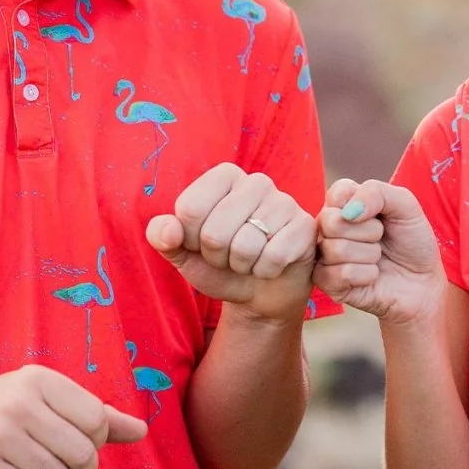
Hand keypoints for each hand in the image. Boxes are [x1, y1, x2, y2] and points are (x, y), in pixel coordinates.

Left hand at [146, 164, 315, 322]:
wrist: (260, 292)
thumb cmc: (220, 266)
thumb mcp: (183, 254)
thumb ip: (163, 237)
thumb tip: (168, 229)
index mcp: (223, 176)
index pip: (189, 209)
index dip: (190, 240)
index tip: (203, 244)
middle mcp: (256, 181)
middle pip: (215, 231)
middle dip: (217, 257)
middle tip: (229, 257)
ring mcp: (284, 202)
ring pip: (245, 246)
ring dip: (242, 266)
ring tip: (250, 260)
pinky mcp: (304, 226)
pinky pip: (273, 257)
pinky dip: (266, 271)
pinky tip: (271, 265)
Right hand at [314, 179, 446, 326]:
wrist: (423, 282)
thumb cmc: (412, 241)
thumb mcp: (405, 206)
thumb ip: (377, 192)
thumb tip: (348, 211)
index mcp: (343, 204)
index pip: (337, 193)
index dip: (364, 204)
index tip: (380, 215)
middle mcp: (328, 228)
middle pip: (331, 221)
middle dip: (369, 232)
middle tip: (381, 239)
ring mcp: (325, 255)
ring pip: (337, 249)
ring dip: (371, 255)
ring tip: (378, 258)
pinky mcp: (328, 283)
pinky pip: (342, 274)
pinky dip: (367, 274)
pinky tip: (373, 276)